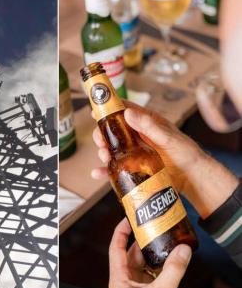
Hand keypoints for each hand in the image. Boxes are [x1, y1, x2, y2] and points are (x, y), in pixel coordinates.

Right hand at [91, 101, 237, 217]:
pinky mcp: (132, 168)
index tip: (95, 111)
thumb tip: (128, 113)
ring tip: (105, 157)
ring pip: (111, 149)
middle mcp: (136, 136)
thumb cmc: (186, 153)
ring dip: (103, 152)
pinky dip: (104, 171)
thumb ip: (149, 126)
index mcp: (146, 123)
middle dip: (103, 135)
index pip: (124, 111)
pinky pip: (115, 168)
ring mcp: (133, 152)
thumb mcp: (168, 137)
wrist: (192, 178)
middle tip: (102, 142)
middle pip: (112, 131)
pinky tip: (98, 173)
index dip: (108, 109)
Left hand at [108, 218, 191, 287]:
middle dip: (144, 240)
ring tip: (165, 240)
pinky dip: (162, 266)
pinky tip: (171, 260)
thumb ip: (173, 271)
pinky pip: (153, 275)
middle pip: (133, 254)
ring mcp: (136, 287)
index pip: (116, 248)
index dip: (121, 231)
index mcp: (119, 279)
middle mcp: (126, 281)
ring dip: (155, 254)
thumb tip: (183, 250)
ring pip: (145, 264)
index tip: (129, 219)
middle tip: (154, 227)